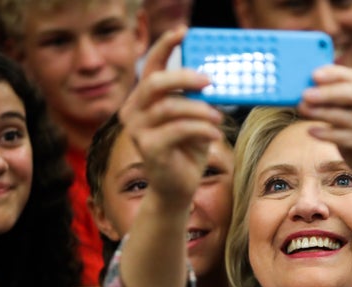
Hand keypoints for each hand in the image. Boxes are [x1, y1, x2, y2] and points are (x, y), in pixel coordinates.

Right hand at [119, 26, 222, 209]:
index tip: (183, 31)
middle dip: (184, 77)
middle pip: (155, 83)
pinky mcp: (148, 149)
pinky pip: (177, 130)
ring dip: (199, 111)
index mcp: (143, 100)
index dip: (165, 46)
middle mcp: (133, 112)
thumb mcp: (195, 120)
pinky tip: (214, 135)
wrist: (178, 189)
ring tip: (217, 118)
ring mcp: (137, 131)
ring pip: (169, 108)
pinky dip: (200, 130)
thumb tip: (212, 78)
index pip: (151, 66)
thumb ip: (196, 100)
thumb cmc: (187, 152)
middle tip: (209, 81)